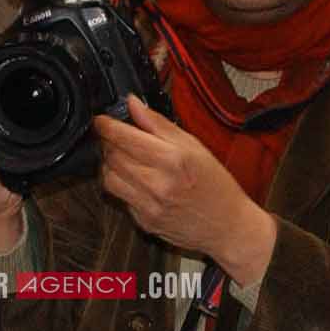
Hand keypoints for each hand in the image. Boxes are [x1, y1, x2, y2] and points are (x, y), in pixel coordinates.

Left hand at [91, 94, 275, 283]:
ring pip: (108, 178)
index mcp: (173, 159)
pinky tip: (136, 181)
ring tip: (124, 160)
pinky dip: (122, 186)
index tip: (101, 121)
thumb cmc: (216, 186)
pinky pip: (120, 198)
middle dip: (108, 144)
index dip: (106, 126)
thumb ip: (159, 124)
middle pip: (112, 156)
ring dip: (110, 165)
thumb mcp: (194, 146)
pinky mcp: (144, 221)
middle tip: (116, 139)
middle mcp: (158, 183)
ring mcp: (149, 205)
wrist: (228, 227)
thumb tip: (133, 103)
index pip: (123, 138)